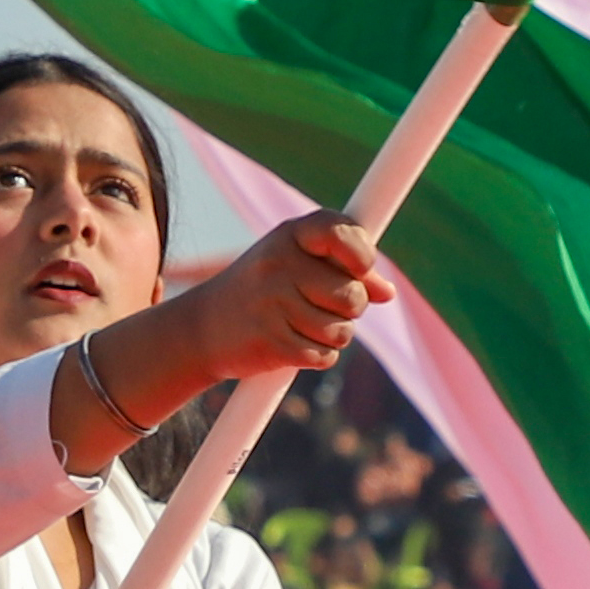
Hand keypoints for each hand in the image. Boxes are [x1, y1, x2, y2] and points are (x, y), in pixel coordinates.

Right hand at [154, 211, 393, 398]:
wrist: (202, 328)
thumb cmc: (262, 289)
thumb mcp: (297, 264)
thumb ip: (345, 270)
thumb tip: (387, 292)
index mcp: (289, 235)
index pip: (340, 231)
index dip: (362, 254)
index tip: (362, 270)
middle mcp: (279, 264)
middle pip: (353, 295)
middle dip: (351, 309)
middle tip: (325, 306)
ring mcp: (272, 303)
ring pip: (343, 331)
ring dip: (333, 336)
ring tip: (303, 326)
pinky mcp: (271, 342)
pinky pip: (324, 357)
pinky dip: (316, 357)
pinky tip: (292, 345)